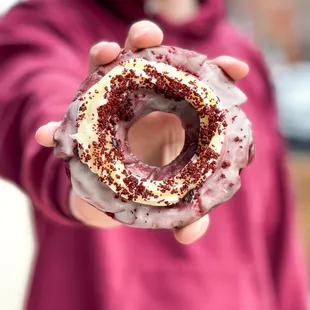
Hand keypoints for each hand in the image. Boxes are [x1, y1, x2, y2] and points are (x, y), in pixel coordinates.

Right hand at [35, 20, 248, 243]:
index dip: (215, 73)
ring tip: (104, 53)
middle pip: (145, 64)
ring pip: (105, 75)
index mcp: (172, 116)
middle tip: (147, 37)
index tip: (233, 67)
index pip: (194, 85)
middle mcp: (142, 104)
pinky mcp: (83, 127)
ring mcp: (111, 110)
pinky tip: (45, 134)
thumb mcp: (172, 202)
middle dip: (147, 43)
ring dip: (102, 60)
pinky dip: (53, 128)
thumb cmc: (150, 190)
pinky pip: (68, 120)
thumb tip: (190, 235)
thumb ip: (187, 215)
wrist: (112, 198)